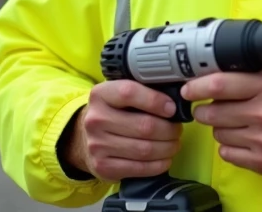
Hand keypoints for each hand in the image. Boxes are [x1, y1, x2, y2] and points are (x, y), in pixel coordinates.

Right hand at [66, 80, 183, 181]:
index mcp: (100, 95)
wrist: (84, 138)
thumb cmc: (112, 113)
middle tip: (177, 129)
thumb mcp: (117, 95)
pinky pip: (139, 168)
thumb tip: (174, 99)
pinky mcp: (103, 167)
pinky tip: (165, 159)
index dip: (156, 100)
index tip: (172, 108)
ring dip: (168, 148)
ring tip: (174, 143)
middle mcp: (95, 119)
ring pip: (145, 149)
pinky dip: (159, 165)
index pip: (129, 93)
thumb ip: (141, 92)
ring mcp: (97, 145)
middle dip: (169, 129)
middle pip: (144, 126)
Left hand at [182, 67, 261, 176]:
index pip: (218, 85)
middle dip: (205, 109)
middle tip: (211, 107)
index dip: (196, 87)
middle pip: (211, 112)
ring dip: (220, 127)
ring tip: (237, 122)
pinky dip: (230, 146)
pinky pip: (227, 154)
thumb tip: (214, 68)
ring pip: (217, 133)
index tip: (188, 89)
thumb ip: (250, 70)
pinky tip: (244, 138)